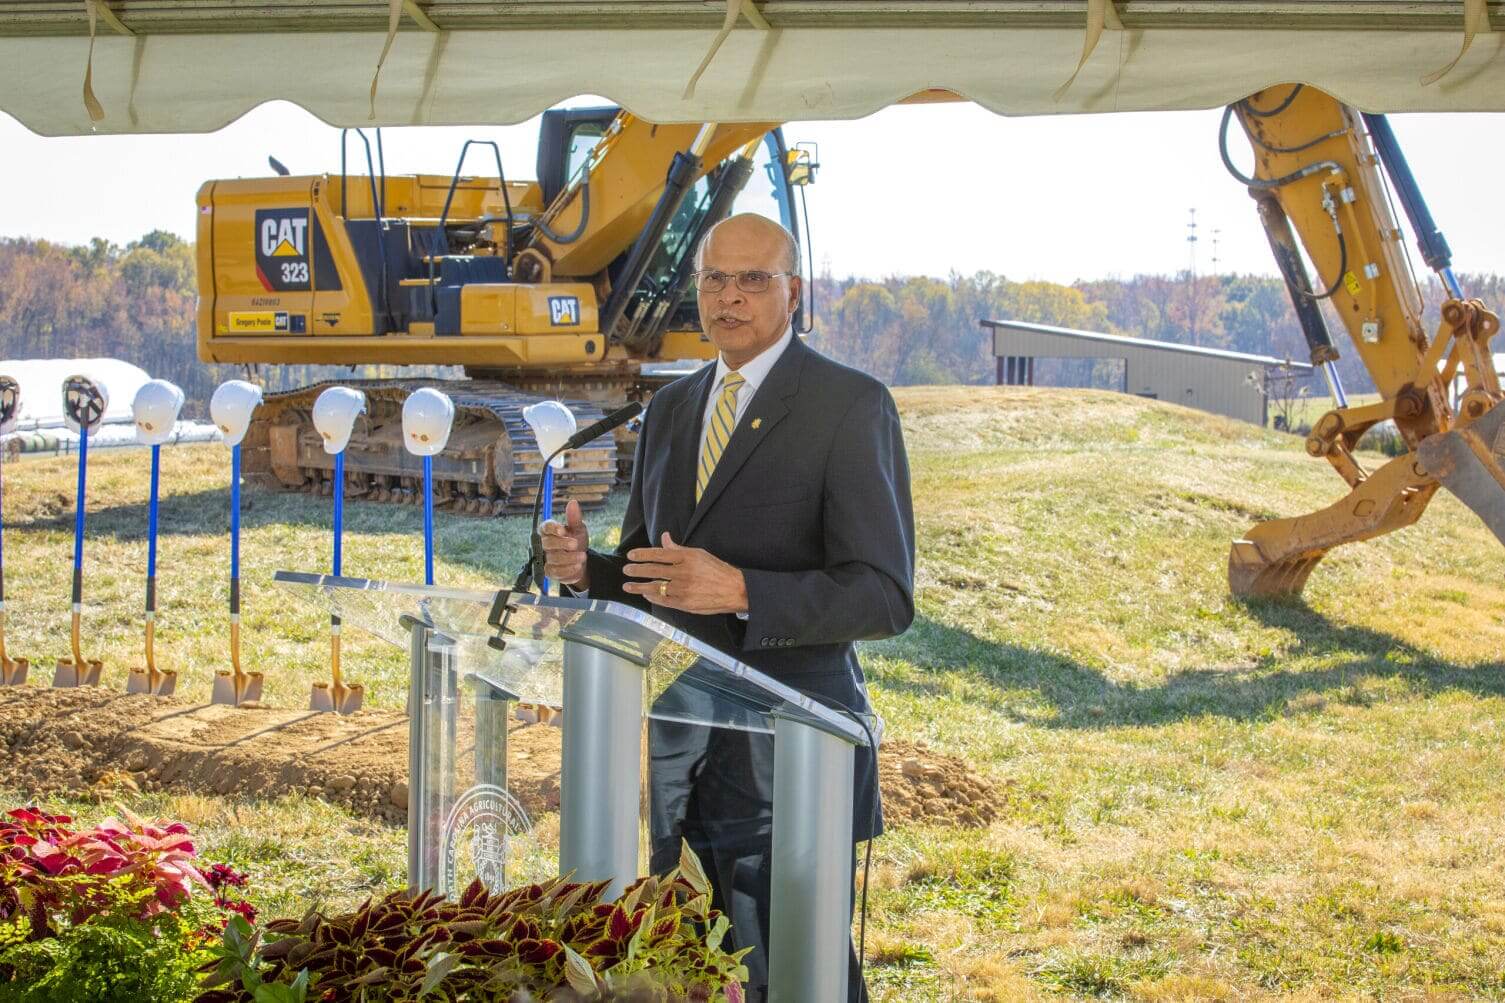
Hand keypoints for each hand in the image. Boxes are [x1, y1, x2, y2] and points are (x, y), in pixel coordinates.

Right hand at [540, 498, 589, 586]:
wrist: (581, 562)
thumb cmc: (576, 541)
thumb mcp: (578, 529)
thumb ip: (574, 518)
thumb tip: (573, 502)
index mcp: (549, 531)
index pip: (545, 527)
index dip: (552, 529)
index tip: (562, 530)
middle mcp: (543, 544)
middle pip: (546, 543)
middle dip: (562, 544)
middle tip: (575, 544)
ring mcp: (545, 559)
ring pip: (552, 558)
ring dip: (569, 558)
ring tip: (582, 557)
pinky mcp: (549, 572)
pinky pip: (555, 571)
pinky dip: (567, 569)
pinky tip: (577, 566)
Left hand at [622, 532, 748, 614]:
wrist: (734, 590)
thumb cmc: (717, 570)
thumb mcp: (699, 554)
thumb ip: (678, 548)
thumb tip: (664, 537)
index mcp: (687, 557)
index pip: (659, 554)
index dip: (642, 554)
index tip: (631, 555)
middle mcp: (683, 573)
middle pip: (654, 570)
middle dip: (637, 570)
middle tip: (626, 570)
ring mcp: (683, 589)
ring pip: (656, 587)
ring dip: (639, 587)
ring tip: (628, 586)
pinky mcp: (684, 603)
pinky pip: (663, 600)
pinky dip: (653, 597)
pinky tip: (646, 594)